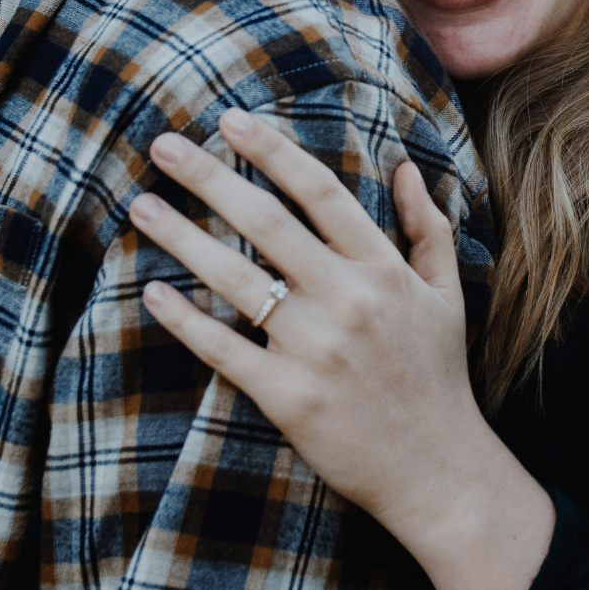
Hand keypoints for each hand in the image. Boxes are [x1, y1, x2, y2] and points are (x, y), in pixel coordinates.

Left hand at [130, 110, 554, 589]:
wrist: (438, 469)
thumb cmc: (440, 376)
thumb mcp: (446, 293)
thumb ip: (425, 226)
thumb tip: (406, 167)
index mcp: (383, 269)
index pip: (320, 191)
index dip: (272, 150)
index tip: (230, 119)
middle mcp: (347, 299)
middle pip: (266, 222)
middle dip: (211, 177)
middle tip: (164, 145)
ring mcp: (314, 348)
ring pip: (235, 278)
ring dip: (183, 237)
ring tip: (142, 206)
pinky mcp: (288, 396)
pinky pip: (224, 349)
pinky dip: (186, 320)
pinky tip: (151, 292)